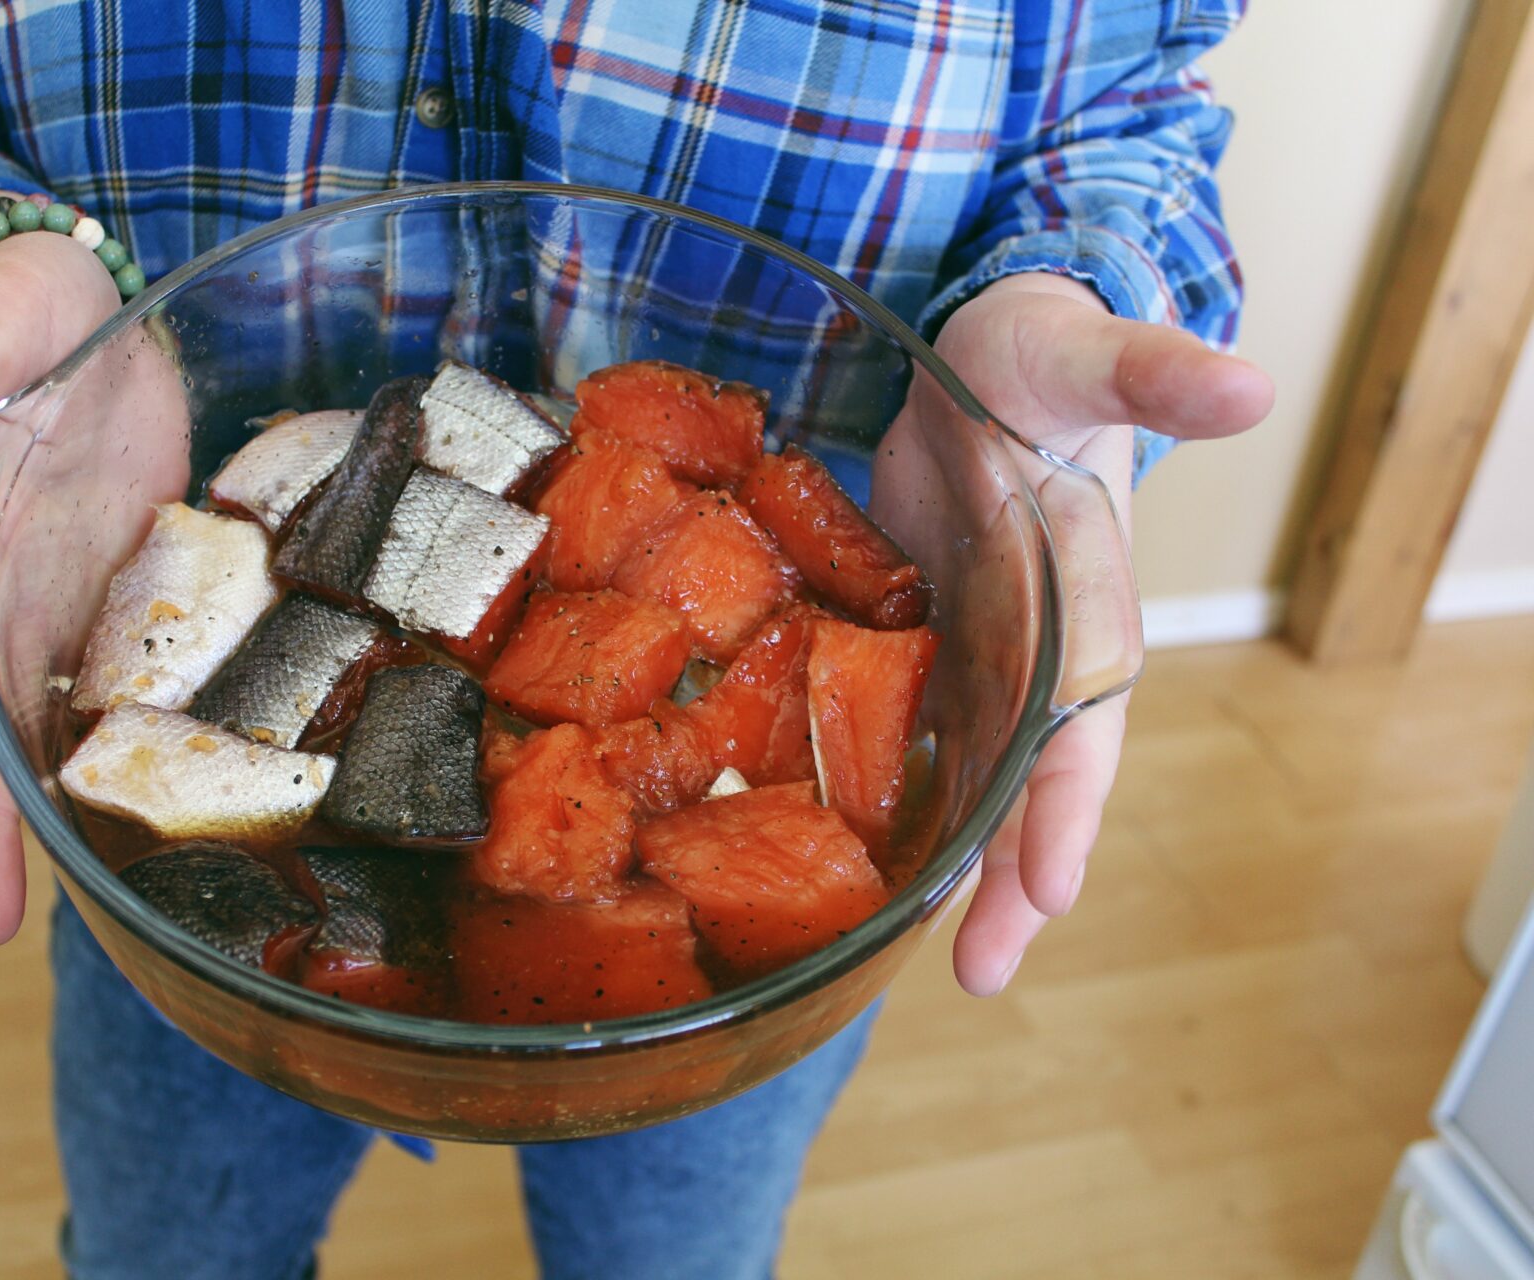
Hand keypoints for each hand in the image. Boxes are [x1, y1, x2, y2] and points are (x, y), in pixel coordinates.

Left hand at [907, 274, 1271, 995]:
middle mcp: (1044, 647)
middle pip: (1035, 777)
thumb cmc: (1039, 354)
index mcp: (1088, 595)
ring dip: (961, 863)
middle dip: (1014, 872)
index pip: (1087, 715)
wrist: (979, 355)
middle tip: (985, 972)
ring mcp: (984, 656)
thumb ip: (1151, 373)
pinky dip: (902, 799)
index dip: (1070, 799)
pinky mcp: (926, 646)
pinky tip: (870, 860)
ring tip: (934, 958)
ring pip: (978, 778)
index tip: (1054, 883)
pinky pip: (916, 738)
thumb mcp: (1085, 352)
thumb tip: (1249, 384)